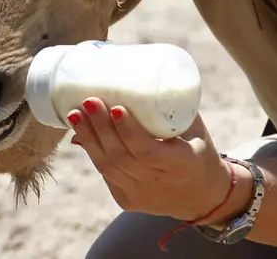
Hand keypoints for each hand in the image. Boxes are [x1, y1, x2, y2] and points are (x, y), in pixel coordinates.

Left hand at [67, 97, 233, 221]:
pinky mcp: (126, 199)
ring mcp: (140, 195)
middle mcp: (158, 184)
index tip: (116, 107)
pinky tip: (81, 130)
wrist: (201, 196)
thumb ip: (173, 107)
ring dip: (88, 138)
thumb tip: (141, 77)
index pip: (148, 151)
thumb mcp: (196, 129)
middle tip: (89, 100)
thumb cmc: (199, 150)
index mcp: (182, 166)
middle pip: (121, 157)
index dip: (129, 130)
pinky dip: (92, 150)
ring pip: (107, 167)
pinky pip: (105, 174)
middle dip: (101, 127)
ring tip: (75, 113)